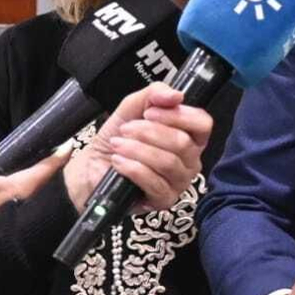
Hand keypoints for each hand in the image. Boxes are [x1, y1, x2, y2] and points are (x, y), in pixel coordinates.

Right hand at [0, 137, 66, 260]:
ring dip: (30, 175)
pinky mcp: (2, 219)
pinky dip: (15, 185)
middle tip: (47, 147)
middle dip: (46, 164)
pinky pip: (15, 197)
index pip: (47, 169)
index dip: (60, 155)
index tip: (68, 144)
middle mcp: (22, 203)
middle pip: (41, 180)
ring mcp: (13, 214)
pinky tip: (4, 178)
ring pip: (28, 189)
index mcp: (18, 190)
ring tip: (25, 159)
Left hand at [63, 83, 211, 210]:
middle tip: (126, 129)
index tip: (150, 112)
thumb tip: (176, 95)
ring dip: (138, 150)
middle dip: (149, 132)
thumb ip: (154, 94)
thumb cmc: (118, 138)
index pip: (202, 124)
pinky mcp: (164, 200)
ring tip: (118, 145)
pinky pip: (155, 183)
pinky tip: (118, 162)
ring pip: (168, 162)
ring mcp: (179, 182)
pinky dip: (133, 168)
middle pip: (183, 142)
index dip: (178, 115)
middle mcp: (190, 160)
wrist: (92, 166)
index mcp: (190, 136)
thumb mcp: (132, 108)